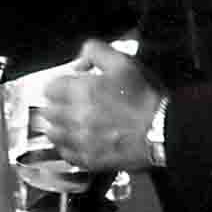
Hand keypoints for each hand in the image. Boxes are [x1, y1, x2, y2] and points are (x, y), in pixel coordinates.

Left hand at [40, 39, 161, 171]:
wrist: (163, 130)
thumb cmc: (146, 98)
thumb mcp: (123, 62)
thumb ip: (95, 52)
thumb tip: (80, 60)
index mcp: (82, 91)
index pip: (49, 87)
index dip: (57, 84)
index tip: (65, 86)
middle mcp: (77, 117)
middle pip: (48, 111)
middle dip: (55, 104)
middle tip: (65, 103)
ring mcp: (82, 140)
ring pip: (52, 133)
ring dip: (57, 126)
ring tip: (67, 122)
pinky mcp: (90, 159)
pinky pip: (65, 154)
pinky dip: (66, 147)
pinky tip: (75, 141)